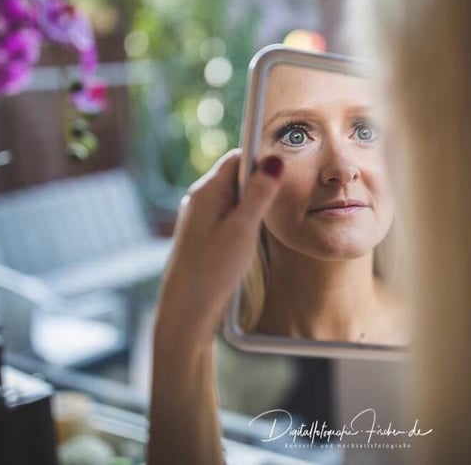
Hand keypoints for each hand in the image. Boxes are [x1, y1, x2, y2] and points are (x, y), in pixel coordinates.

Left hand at [153, 148, 283, 353]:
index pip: (238, 158)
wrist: (186, 312)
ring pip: (234, 199)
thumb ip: (259, 194)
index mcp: (206, 191)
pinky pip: (228, 216)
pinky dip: (244, 221)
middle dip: (260, 185)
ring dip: (253, 206)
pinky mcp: (203, 236)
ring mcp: (200, 218)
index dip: (262, 161)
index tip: (284, 172)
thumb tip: (274, 160)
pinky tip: (251, 240)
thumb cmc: (212, 271)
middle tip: (280, 202)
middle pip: (236, 177)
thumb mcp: (243, 229)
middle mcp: (200, 200)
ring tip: (266, 225)